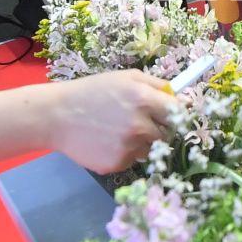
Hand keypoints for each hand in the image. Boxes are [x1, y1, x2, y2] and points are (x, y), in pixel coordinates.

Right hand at [51, 70, 177, 174]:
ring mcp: (128, 147)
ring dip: (142, 142)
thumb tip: (185, 98)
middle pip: (168, 134)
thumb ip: (157, 85)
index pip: (179, 113)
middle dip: (159, 128)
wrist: (56, 116)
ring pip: (151, 149)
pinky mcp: (117, 164)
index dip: (177, 114)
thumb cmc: (92, 91)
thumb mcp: (126, 77)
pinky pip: (132, 160)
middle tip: (140, 121)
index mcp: (144, 99)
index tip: (171, 115)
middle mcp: (139, 126)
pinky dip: (125, 153)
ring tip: (119, 131)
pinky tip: (108, 142)